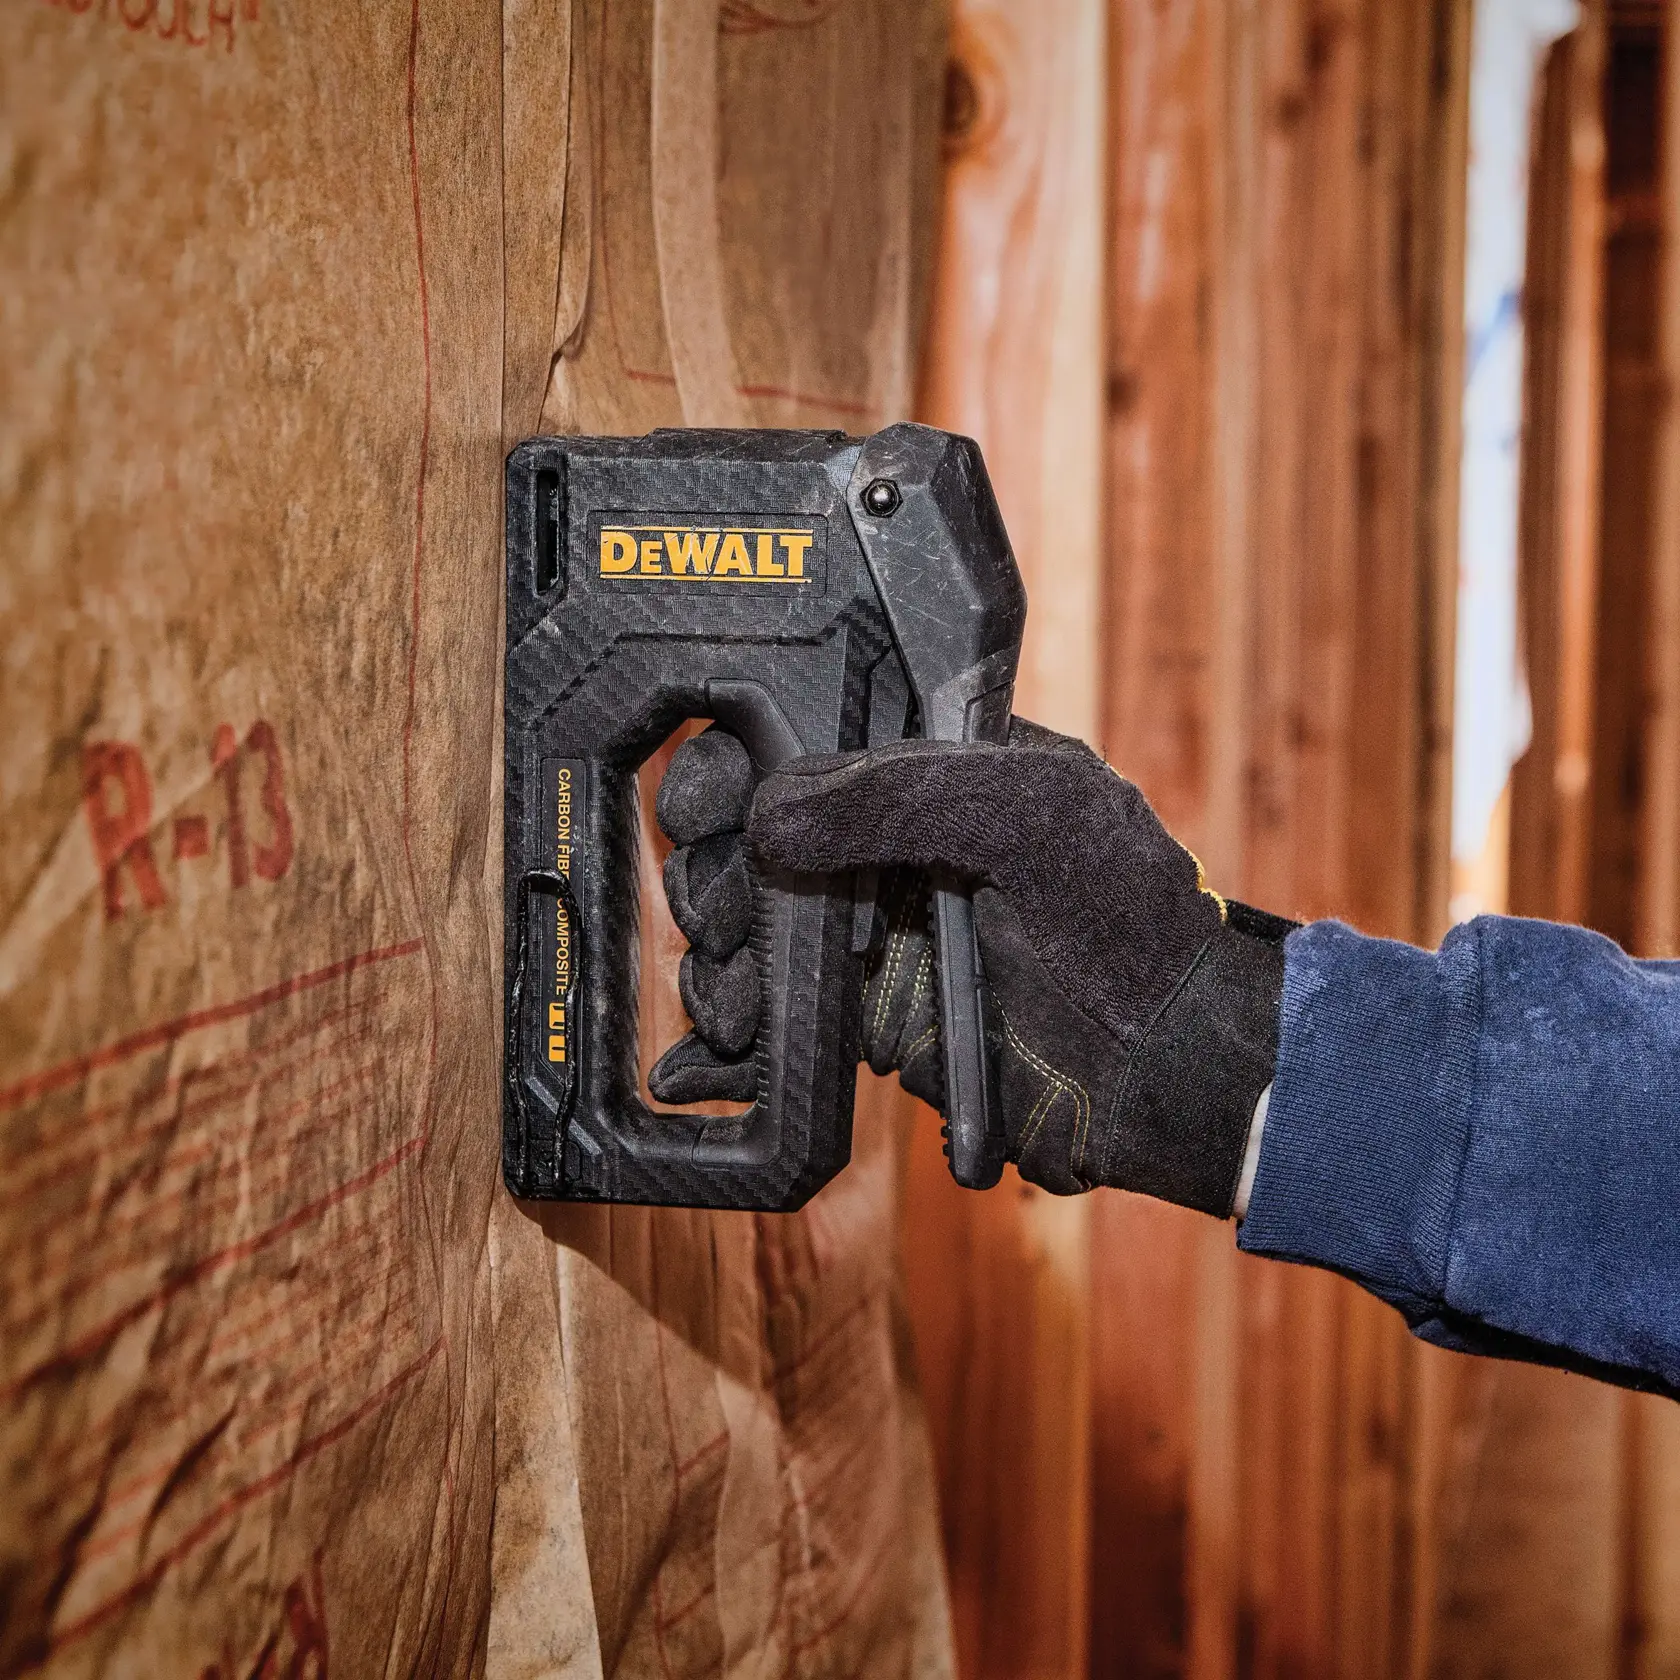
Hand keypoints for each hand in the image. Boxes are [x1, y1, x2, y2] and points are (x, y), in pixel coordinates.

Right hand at [748, 719, 1293, 1215]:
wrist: (1168, 1065)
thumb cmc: (1130, 913)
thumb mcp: (1030, 814)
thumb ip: (901, 797)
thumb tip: (768, 813)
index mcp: (924, 763)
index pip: (800, 736)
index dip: (737, 761)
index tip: (706, 804)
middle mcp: (887, 838)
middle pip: (753, 833)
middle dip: (715, 869)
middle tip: (722, 910)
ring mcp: (873, 925)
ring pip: (751, 922)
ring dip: (718, 954)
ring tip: (730, 986)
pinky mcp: (867, 1009)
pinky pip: (777, 1006)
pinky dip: (731, 1029)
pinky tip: (711, 1048)